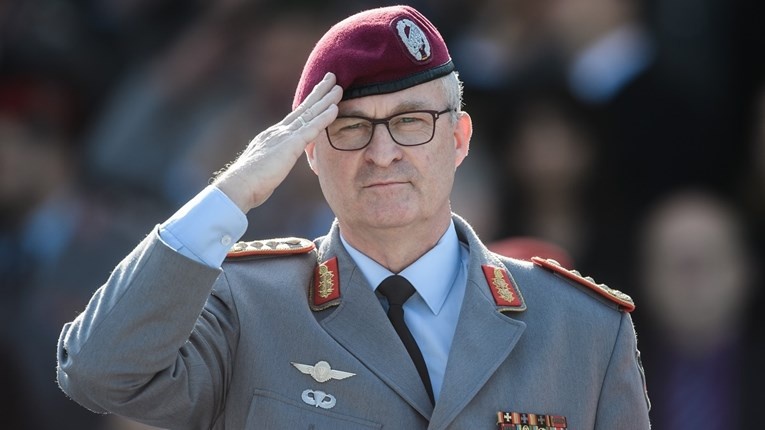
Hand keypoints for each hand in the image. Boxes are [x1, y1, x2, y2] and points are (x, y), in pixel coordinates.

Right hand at [214, 73, 341, 212]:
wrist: (240, 184)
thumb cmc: (251, 182)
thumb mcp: (266, 166)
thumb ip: (275, 160)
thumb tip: (276, 164)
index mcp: (274, 136)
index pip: (296, 116)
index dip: (309, 103)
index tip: (318, 91)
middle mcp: (279, 131)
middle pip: (304, 108)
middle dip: (319, 92)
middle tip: (332, 77)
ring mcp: (285, 136)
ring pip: (310, 113)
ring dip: (326, 99)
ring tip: (339, 87)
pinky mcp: (290, 145)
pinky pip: (311, 128)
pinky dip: (324, 117)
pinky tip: (335, 108)